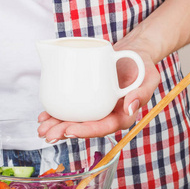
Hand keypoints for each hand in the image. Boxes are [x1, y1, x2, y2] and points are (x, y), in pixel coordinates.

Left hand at [37, 42, 159, 141]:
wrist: (132, 53)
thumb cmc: (142, 65)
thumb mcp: (149, 77)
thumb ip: (142, 93)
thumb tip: (129, 108)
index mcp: (122, 116)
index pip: (103, 127)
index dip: (86, 131)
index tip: (70, 130)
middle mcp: (107, 116)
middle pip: (84, 127)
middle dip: (65, 133)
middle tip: (48, 135)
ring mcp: (95, 109)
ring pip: (74, 121)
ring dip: (56, 127)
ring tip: (41, 129)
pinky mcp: (86, 100)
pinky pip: (70, 110)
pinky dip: (55, 114)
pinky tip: (43, 117)